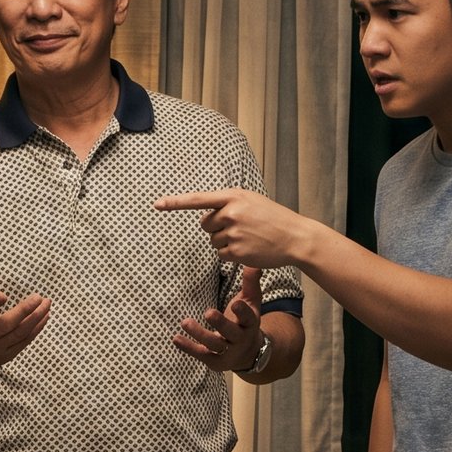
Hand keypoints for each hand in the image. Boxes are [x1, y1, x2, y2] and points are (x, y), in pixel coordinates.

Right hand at [0, 260, 48, 369]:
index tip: (3, 294)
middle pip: (6, 325)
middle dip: (24, 311)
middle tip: (38, 297)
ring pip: (19, 333)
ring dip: (35, 318)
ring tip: (46, 303)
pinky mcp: (6, 356)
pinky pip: (25, 341)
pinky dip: (36, 329)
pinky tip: (45, 316)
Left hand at [156, 188, 309, 270]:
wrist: (294, 237)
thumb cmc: (272, 218)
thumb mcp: (251, 201)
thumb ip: (229, 204)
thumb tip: (205, 217)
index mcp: (233, 196)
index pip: (198, 199)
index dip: (176, 202)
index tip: (157, 204)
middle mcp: (231, 213)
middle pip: (205, 225)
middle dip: (216, 228)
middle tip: (239, 228)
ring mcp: (233, 233)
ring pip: (213, 241)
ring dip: (225, 242)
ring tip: (248, 238)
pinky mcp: (236, 251)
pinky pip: (221, 255)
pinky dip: (231, 255)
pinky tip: (248, 249)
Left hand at [176, 266, 263, 372]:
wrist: (248, 353)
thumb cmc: (245, 321)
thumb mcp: (252, 302)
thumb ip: (250, 283)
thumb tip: (251, 263)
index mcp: (250, 324)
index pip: (248, 317)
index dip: (242, 312)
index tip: (236, 304)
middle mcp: (240, 339)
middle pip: (231, 333)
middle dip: (220, 324)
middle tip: (208, 313)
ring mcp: (227, 352)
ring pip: (214, 345)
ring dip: (199, 334)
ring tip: (185, 322)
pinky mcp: (214, 360)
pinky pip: (200, 354)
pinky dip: (187, 347)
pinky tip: (176, 338)